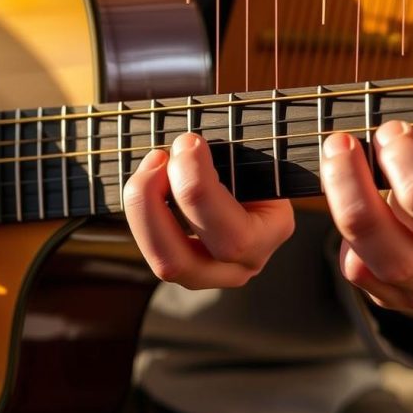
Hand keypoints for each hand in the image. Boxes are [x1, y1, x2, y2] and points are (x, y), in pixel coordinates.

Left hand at [123, 133, 294, 289]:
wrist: (254, 167)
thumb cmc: (251, 149)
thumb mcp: (248, 145)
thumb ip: (227, 144)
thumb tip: (184, 140)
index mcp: (271, 231)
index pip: (234, 234)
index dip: (198, 189)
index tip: (188, 141)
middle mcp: (243, 262)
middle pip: (183, 260)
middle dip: (156, 204)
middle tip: (158, 155)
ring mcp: (211, 272)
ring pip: (164, 263)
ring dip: (143, 209)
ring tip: (150, 165)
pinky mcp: (185, 266)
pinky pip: (152, 249)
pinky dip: (141, 212)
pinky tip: (146, 179)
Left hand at [320, 29, 412, 317]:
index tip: (391, 128)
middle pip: (405, 249)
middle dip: (363, 194)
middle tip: (340, 141)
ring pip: (377, 264)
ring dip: (344, 209)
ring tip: (332, 157)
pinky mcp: (398, 298)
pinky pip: (361, 275)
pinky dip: (344, 240)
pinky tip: (340, 198)